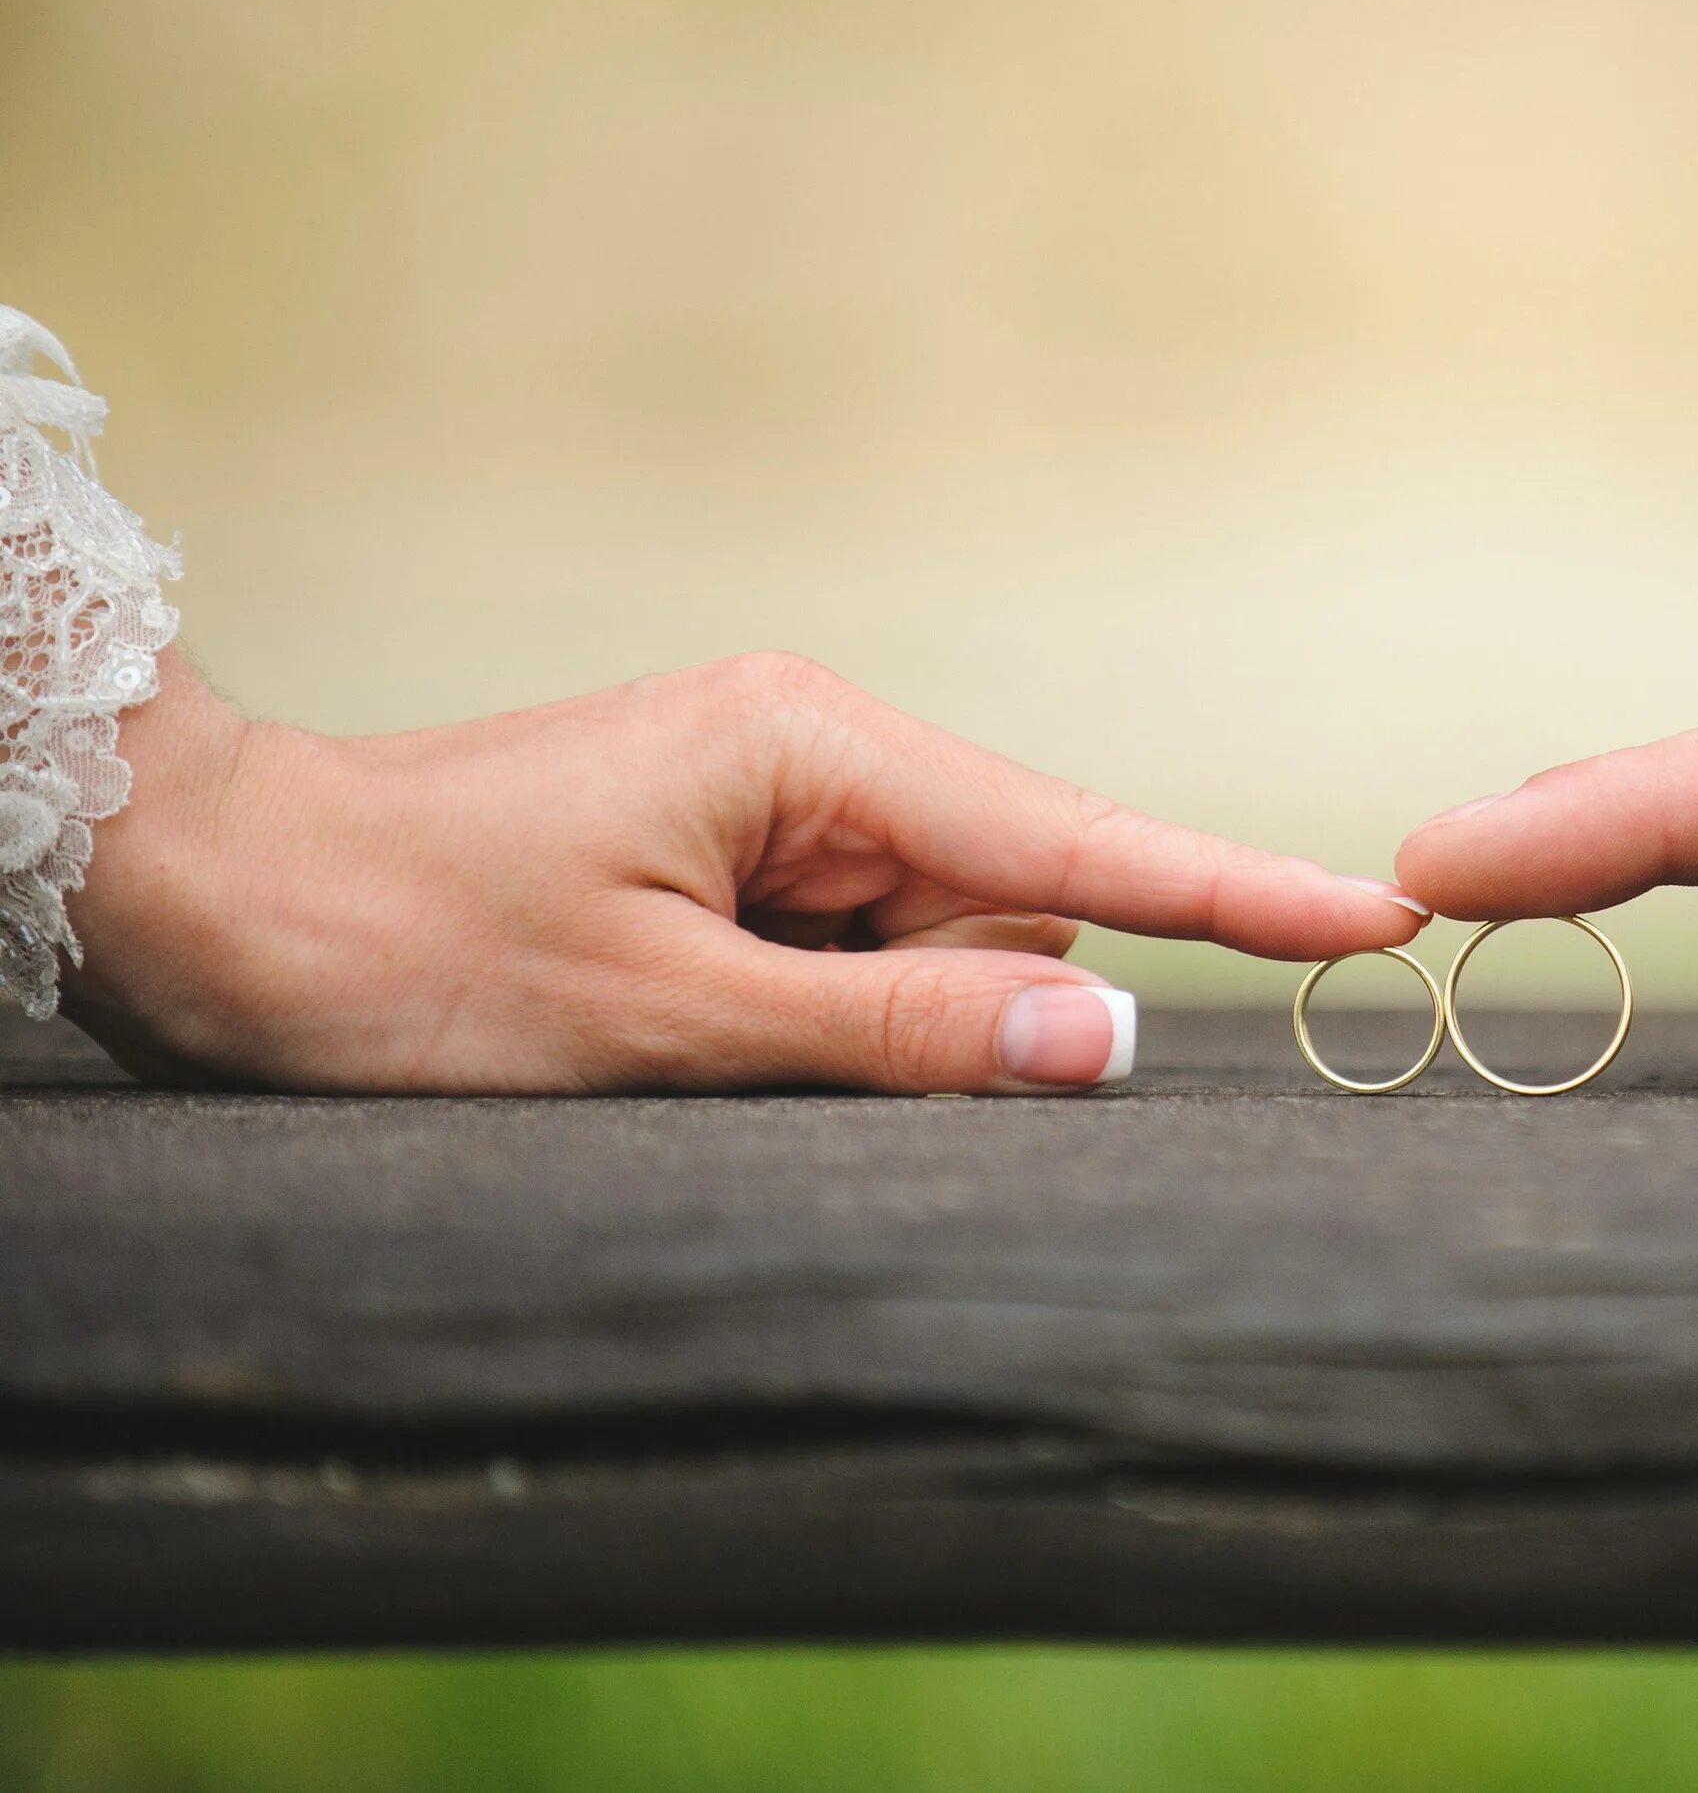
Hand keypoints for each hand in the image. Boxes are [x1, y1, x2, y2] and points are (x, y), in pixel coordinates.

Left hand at [64, 651, 1426, 1091]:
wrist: (213, 896)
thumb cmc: (410, 948)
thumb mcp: (663, 1021)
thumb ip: (901, 1037)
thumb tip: (1111, 1046)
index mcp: (819, 746)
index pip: (1078, 843)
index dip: (1238, 892)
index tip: (1388, 915)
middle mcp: (822, 754)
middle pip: (1004, 918)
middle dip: (935, 1013)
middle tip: (737, 1035)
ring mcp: (783, 805)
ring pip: (933, 956)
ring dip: (851, 1026)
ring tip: (668, 1021)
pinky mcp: (744, 860)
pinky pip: (856, 963)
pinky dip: (809, 1018)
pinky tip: (679, 1016)